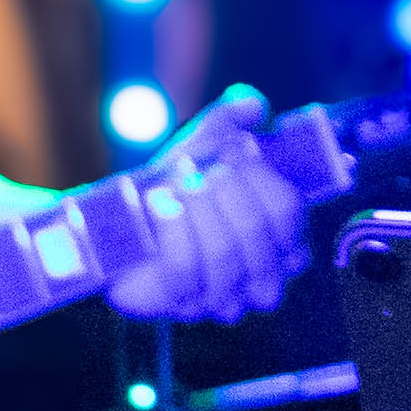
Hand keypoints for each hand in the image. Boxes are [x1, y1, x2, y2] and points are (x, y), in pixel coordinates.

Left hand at [117, 93, 313, 322]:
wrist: (121, 224)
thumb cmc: (173, 189)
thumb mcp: (201, 148)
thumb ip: (230, 120)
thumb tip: (254, 104)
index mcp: (284, 237)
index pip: (289, 210)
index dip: (260, 176)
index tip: (232, 151)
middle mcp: (265, 274)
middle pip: (258, 230)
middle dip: (223, 191)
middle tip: (197, 173)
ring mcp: (227, 297)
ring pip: (225, 254)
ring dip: (194, 211)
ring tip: (173, 190)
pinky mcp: (186, 306)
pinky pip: (186, 270)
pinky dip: (170, 232)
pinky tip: (160, 210)